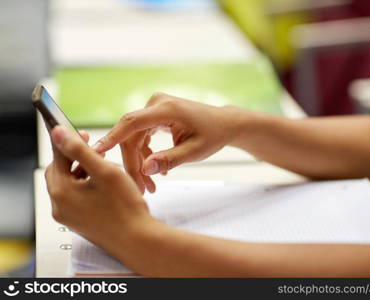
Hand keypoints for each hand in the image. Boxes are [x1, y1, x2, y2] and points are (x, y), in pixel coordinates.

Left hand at [45, 126, 152, 254]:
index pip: (58, 157)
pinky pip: (75, 198)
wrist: (137, 239)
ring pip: (68, 184)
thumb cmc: (125, 208)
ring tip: (103, 167)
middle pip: (60, 171)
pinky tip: (103, 185)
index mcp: (61, 192)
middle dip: (76, 158)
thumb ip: (79, 150)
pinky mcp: (78, 222)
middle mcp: (59, 206)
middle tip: (95, 150)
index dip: (71, 141)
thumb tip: (58, 133)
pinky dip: (85, 186)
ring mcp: (68, 217)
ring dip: (82, 171)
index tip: (84, 133)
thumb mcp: (104, 171)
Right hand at [94, 93, 242, 191]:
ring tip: (150, 186)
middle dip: (133, 164)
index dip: (112, 138)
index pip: (131, 123)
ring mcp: (155, 108)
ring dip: (139, 162)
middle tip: (141, 189)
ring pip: (135, 138)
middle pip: (131, 136)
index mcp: (166, 109)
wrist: (224, 123)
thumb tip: (145, 170)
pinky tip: (156, 169)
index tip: (95, 152)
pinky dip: (146, 153)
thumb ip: (169, 160)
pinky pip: (142, 135)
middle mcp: (157, 104)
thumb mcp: (194, 152)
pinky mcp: (155, 115)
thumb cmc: (213, 135)